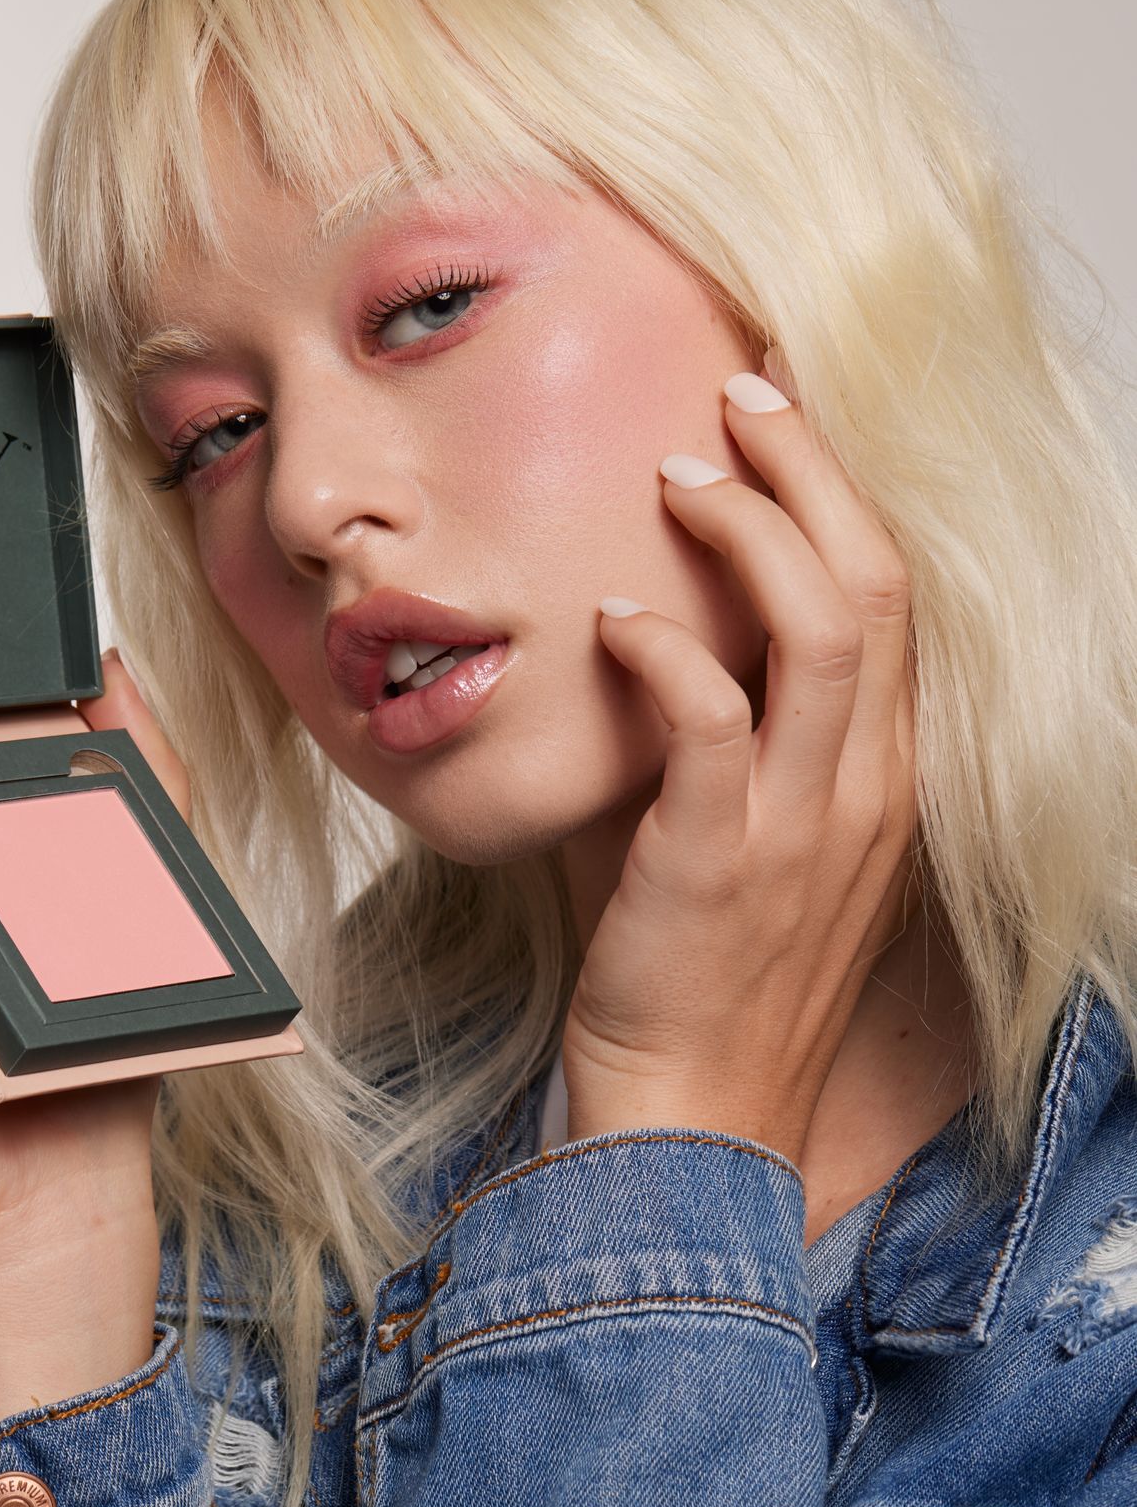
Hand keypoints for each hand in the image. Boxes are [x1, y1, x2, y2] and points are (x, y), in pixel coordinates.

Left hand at [562, 375, 918, 1167]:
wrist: (690, 1118)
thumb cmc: (696, 968)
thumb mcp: (735, 834)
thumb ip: (709, 735)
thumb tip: (632, 623)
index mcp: (880, 777)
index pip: (891, 599)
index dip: (842, 492)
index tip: (780, 417)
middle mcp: (865, 789)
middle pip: (875, 581)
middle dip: (812, 466)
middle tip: (739, 389)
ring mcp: (804, 826)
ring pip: (822, 628)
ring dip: (749, 527)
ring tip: (677, 468)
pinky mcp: (721, 861)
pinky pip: (711, 717)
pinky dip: (665, 644)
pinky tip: (613, 612)